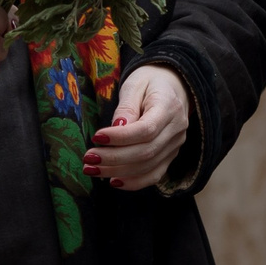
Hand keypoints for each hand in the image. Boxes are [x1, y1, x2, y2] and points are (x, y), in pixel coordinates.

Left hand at [86, 64, 190, 191]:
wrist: (172, 86)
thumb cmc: (149, 82)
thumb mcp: (135, 84)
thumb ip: (126, 107)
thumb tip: (115, 128)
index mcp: (169, 106)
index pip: (146, 129)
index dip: (120, 138)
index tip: (96, 137)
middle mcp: (177, 129)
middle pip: (146, 152)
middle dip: (114, 158)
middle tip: (88, 157)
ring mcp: (176, 145)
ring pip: (148, 166)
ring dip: (117, 172)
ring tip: (92, 169)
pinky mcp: (171, 156)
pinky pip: (154, 175)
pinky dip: (134, 182)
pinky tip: (113, 181)